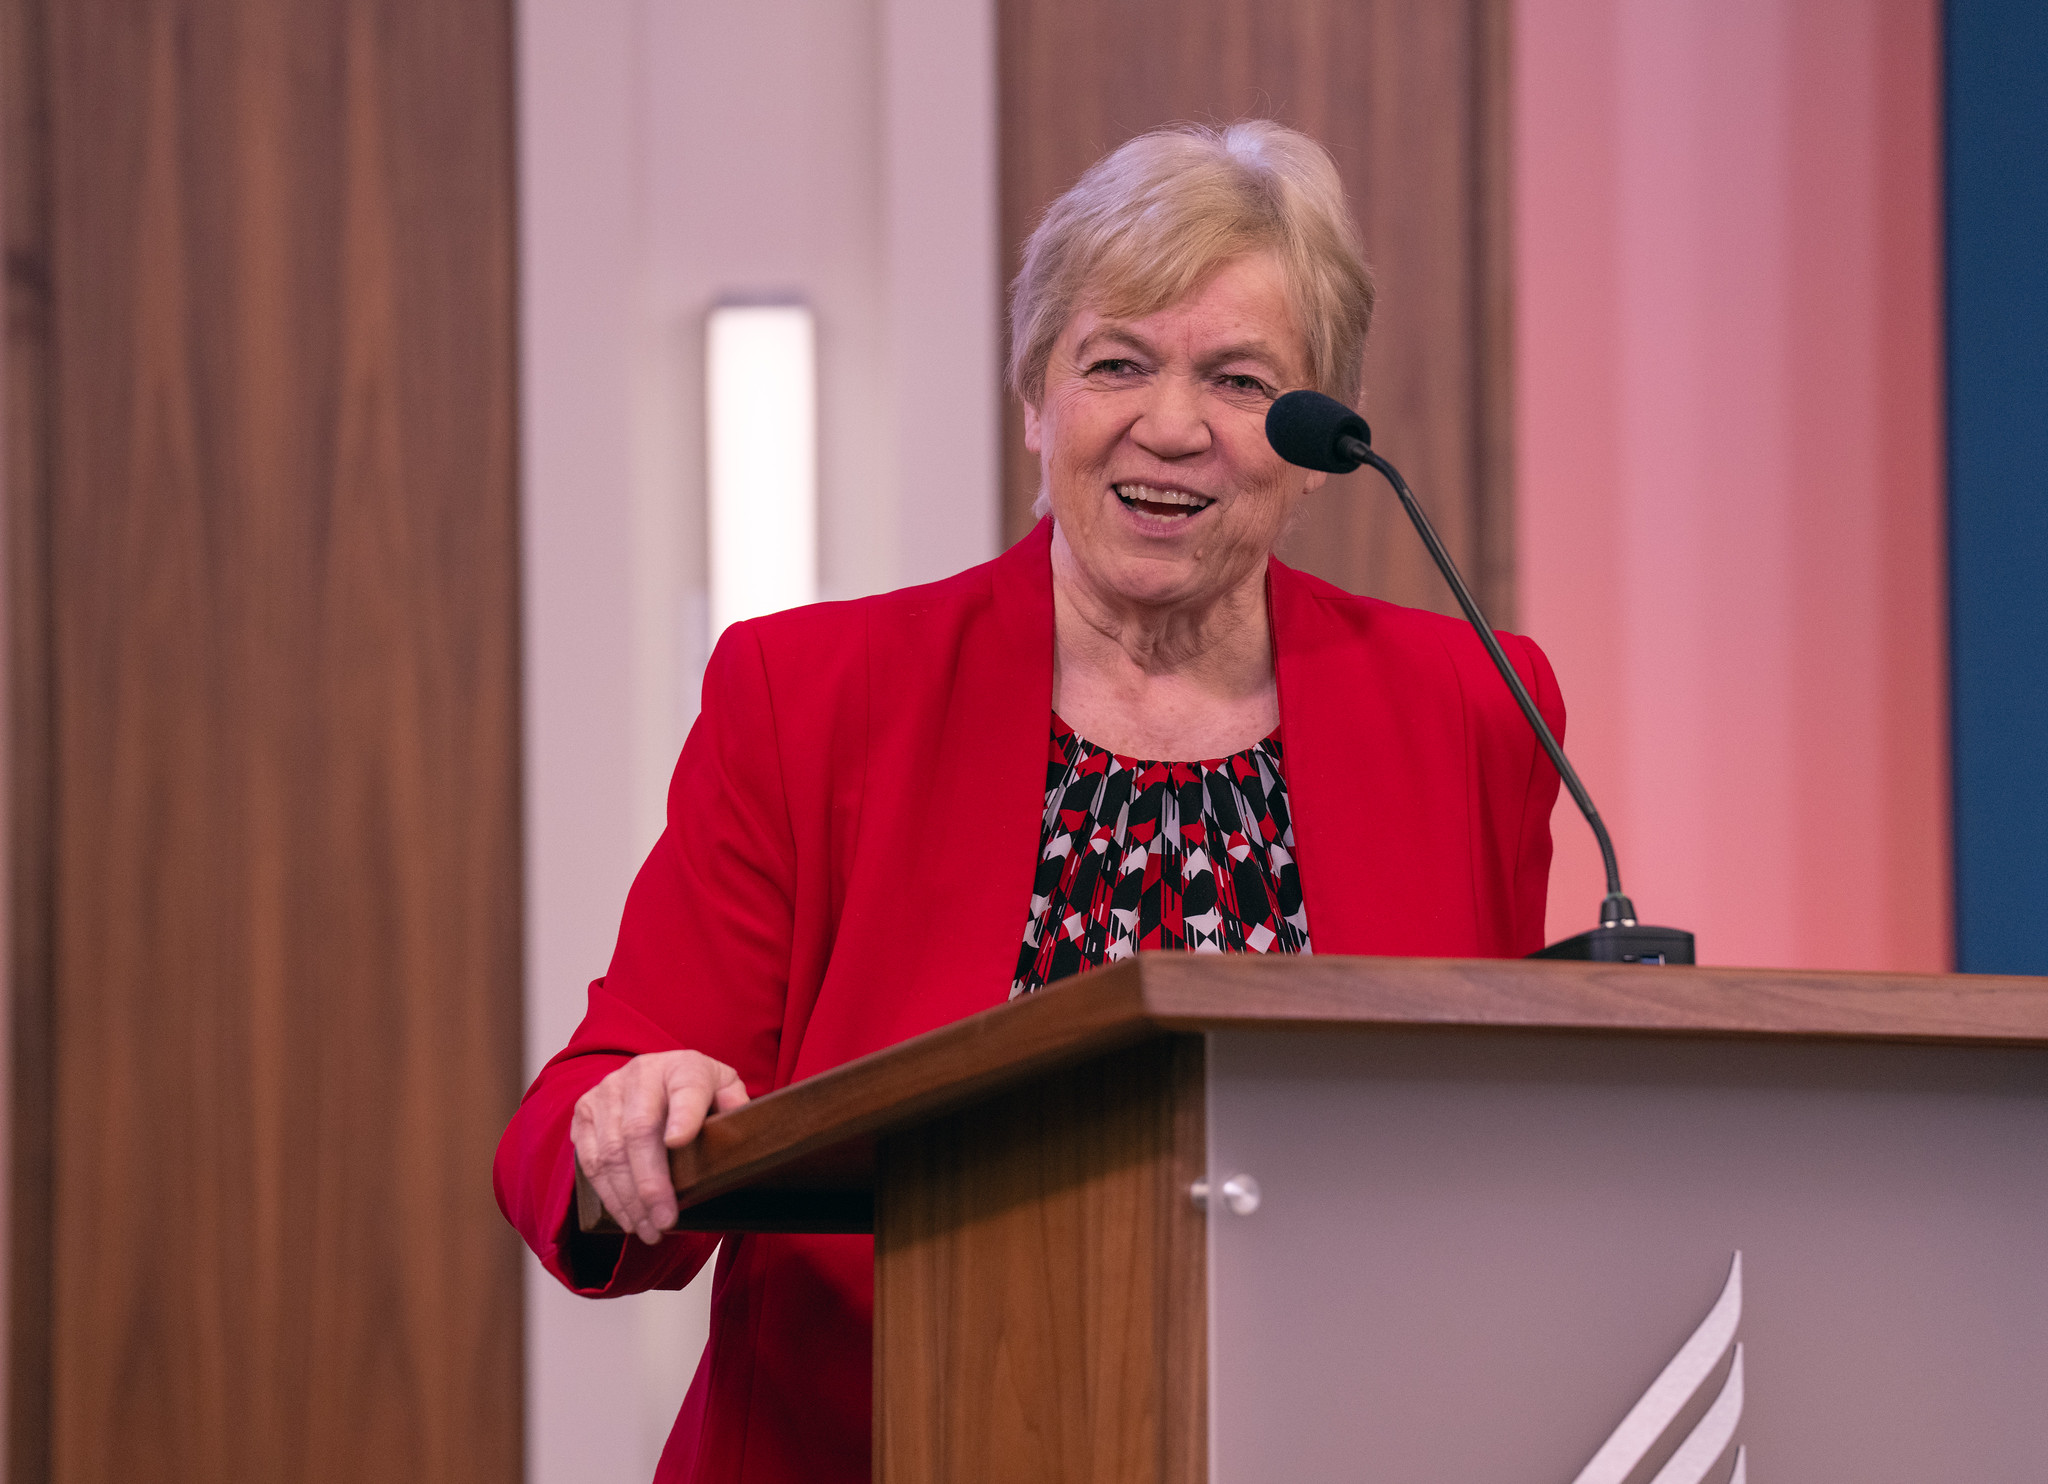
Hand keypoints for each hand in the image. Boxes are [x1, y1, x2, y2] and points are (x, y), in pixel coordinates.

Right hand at [571, 1051, 751, 1243]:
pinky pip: (590, 1160)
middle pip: (639, 1130)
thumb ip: (735, 1105)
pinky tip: (627, 1217)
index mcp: (683, 1066)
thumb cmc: (695, 1089)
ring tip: (649, 1229)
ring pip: (611, 1151)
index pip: (686, 1089)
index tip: (679, 1142)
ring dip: (629, 1198)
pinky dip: (609, 1195)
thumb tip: (741, 1128)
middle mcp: (641, 1073)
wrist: (654, 1072)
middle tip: (665, 1219)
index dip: (682, 1115)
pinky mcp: (585, 1112)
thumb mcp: (724, 1088)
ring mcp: (607, 1092)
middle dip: (651, 1182)